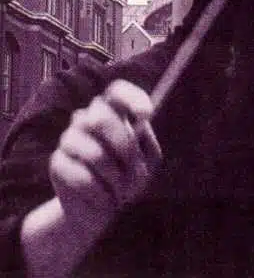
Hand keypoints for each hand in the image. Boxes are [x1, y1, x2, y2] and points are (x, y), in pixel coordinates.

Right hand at [49, 79, 161, 238]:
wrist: (99, 211)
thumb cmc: (129, 179)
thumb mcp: (147, 162)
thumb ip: (145, 144)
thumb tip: (139, 127)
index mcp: (113, 112)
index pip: (116, 91)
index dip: (131, 97)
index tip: (147, 114)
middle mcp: (87, 120)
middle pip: (101, 118)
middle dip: (123, 146)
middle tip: (134, 167)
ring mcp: (69, 139)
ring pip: (94, 154)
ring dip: (114, 177)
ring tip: (121, 190)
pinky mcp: (57, 163)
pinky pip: (81, 176)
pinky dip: (100, 191)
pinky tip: (105, 198)